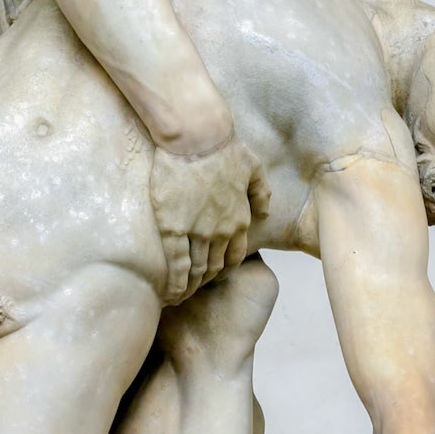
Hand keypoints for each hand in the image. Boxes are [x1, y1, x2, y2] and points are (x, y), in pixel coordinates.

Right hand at [149, 132, 270, 303]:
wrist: (197, 136)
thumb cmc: (224, 147)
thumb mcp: (253, 167)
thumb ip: (260, 192)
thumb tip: (265, 212)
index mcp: (239, 219)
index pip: (234, 254)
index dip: (224, 267)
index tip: (214, 274)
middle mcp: (221, 232)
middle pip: (214, 266)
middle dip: (205, 281)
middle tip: (194, 290)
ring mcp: (197, 232)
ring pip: (195, 269)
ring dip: (190, 286)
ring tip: (180, 296)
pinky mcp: (173, 228)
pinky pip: (176, 264)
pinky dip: (175, 283)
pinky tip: (170, 294)